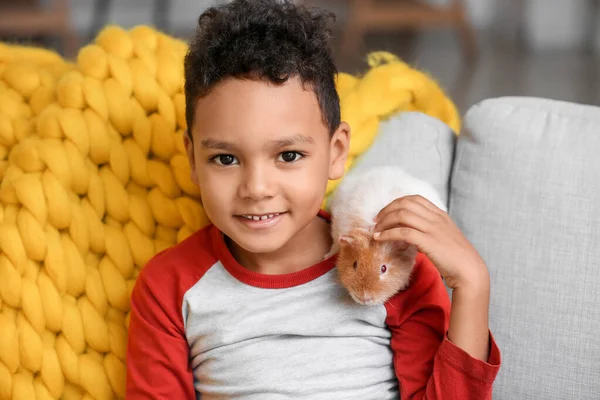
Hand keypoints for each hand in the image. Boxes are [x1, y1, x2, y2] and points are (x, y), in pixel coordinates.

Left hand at [373, 195, 488, 290]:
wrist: (469, 271)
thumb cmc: (456, 258)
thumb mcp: (443, 237)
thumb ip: (428, 230)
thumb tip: (408, 231)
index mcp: (440, 214)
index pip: (415, 199)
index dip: (396, 203)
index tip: (386, 212)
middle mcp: (436, 218)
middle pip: (405, 203)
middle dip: (387, 210)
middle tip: (376, 221)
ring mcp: (433, 228)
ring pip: (402, 215)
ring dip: (384, 221)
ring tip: (375, 230)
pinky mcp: (429, 241)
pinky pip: (402, 232)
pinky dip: (387, 233)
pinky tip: (379, 239)